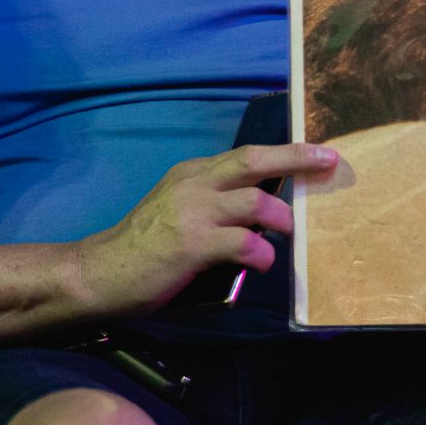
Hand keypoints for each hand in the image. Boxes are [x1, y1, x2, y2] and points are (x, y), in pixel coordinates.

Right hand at [77, 143, 338, 316]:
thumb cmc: (142, 249)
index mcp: (191, 174)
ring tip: (289, 232)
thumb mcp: (177, 210)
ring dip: (280, 217)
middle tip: (327, 161)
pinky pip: (242, 242)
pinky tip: (262, 262)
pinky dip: (261, 252)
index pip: (246, 155)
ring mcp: (193, 213)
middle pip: (254, 160)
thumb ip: (213, 204)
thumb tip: (260, 212)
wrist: (97, 273)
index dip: (285, 152)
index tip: (317, 151)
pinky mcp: (191, 244)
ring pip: (254, 200)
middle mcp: (194, 185)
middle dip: (296, 158)